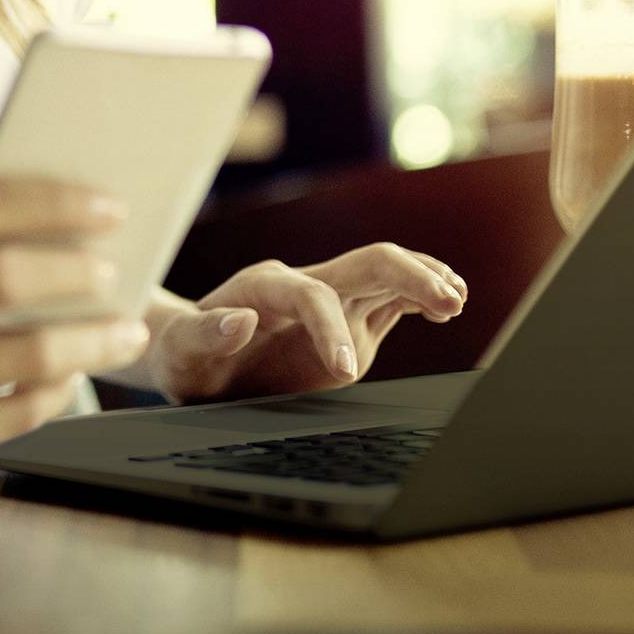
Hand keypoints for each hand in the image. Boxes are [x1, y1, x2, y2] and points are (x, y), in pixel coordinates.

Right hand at [0, 128, 145, 479]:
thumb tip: (12, 126)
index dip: (48, 202)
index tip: (110, 207)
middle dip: (73, 271)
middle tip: (112, 270)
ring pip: (22, 355)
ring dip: (91, 339)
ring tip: (125, 328)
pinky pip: (17, 415)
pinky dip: (57, 389)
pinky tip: (71, 372)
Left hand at [146, 246, 467, 404]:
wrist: (191, 353)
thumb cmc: (183, 355)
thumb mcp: (179, 353)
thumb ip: (206, 336)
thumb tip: (242, 322)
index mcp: (263, 286)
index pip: (311, 295)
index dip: (331, 328)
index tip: (346, 370)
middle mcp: (302, 283)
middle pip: (366, 262)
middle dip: (408, 275)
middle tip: (446, 300)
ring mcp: (330, 298)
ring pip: (386, 272)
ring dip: (423, 279)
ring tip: (454, 300)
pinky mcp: (348, 319)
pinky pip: (391, 298)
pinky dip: (421, 296)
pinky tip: (447, 304)